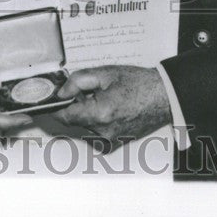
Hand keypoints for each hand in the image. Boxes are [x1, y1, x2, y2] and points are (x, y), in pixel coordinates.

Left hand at [53, 65, 170, 147]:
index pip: (64, 116)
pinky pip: (96, 132)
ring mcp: (110, 140)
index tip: (53, 99)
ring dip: (86, 113)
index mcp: (100, 113)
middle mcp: (103, 132)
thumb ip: (78, 81)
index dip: (56, 106)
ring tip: (103, 98)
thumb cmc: (140, 84)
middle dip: (75, 105)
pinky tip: (110, 108)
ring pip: (84, 126)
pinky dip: (97, 121)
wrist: (164, 97)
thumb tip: (61, 92)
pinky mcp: (115, 143)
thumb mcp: (105, 73)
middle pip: (74, 120)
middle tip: (88, 91)